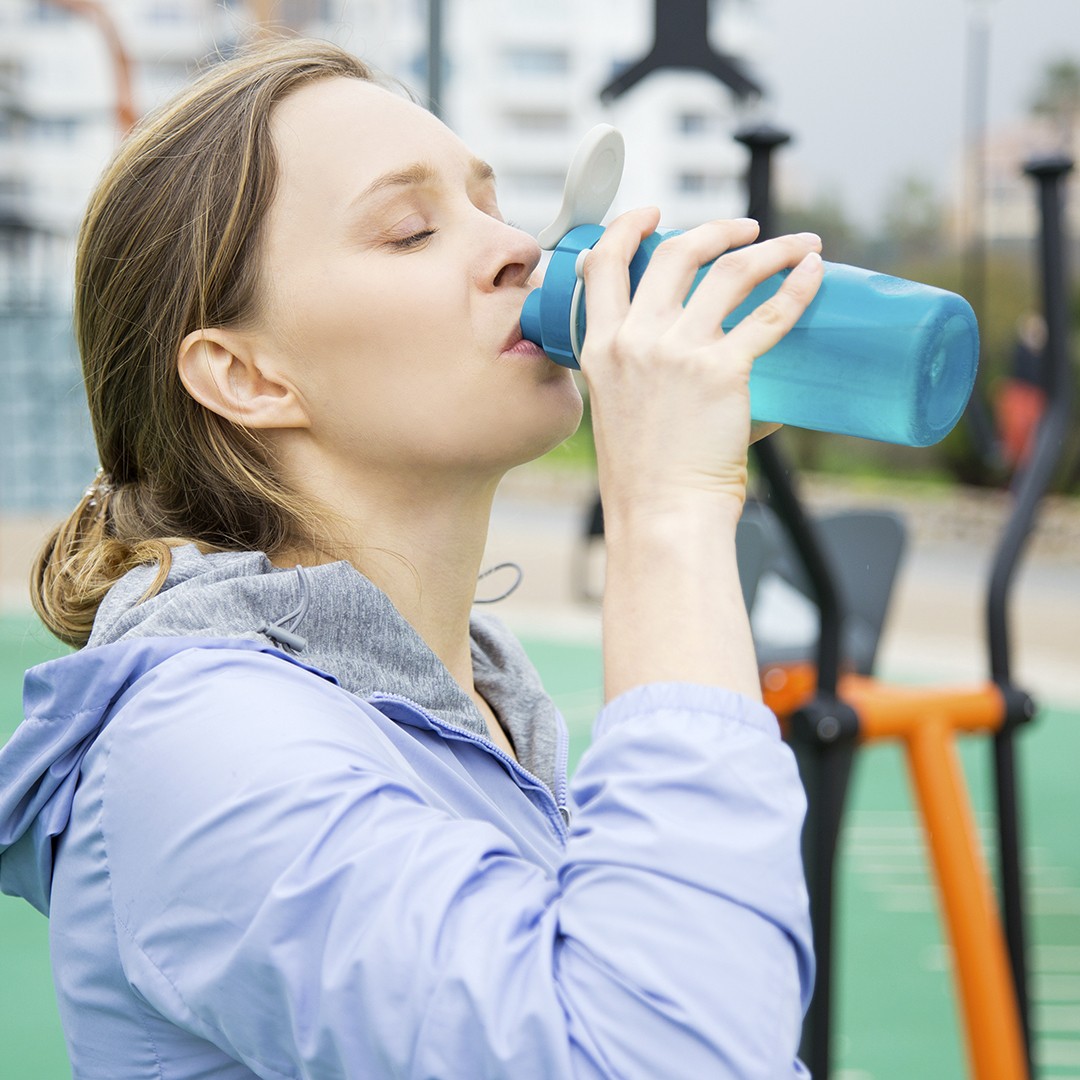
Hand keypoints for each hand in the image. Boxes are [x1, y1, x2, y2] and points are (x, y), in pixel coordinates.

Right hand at [578, 210, 822, 527]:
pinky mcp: (722, 371)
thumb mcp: (624, 413)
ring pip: (729, 271)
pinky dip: (798, 285)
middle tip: (744, 230)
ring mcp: (677, 352)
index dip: (626, 227)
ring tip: (796, 244)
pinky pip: (770, 314)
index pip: (602, 264)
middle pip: (675, 253)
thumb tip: (732, 376)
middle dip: (714, 229)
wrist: (661, 515)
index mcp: (600, 349)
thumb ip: (658, 381)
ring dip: (768, 247)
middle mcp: (634, 340)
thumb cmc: (646, 478)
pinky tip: (815, 271)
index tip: (651, 215)